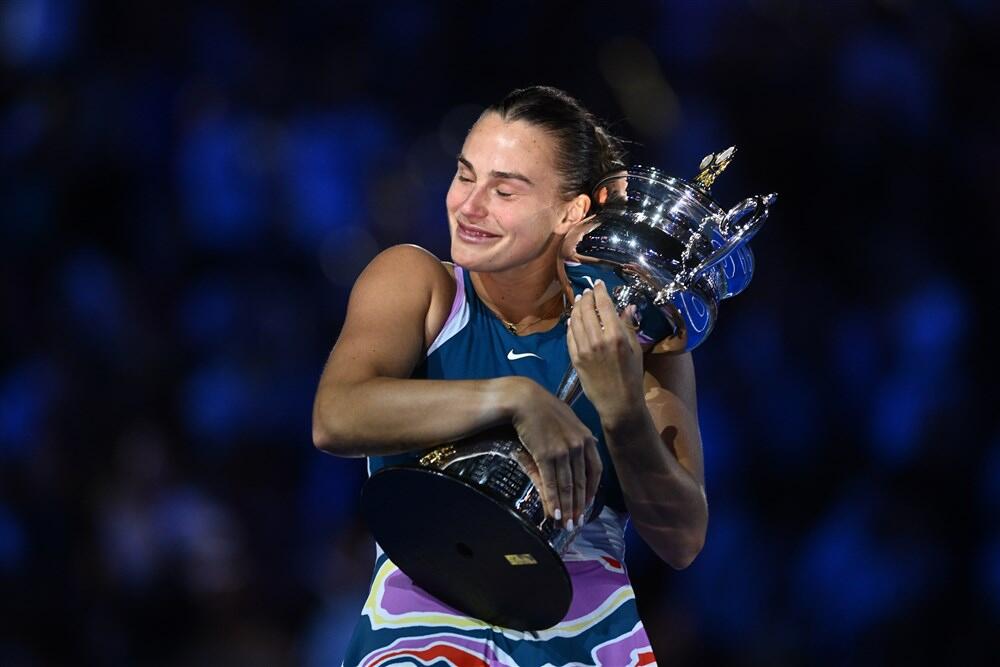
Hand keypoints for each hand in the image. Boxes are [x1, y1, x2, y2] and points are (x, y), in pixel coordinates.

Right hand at [509, 380, 602, 528]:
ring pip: (567, 487)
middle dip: (579, 506)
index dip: (592, 490)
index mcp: (587, 438)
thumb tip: (590, 449)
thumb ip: (578, 437)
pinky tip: (554, 514)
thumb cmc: (542, 409)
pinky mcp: (546, 455)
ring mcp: (564, 451)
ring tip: (566, 525)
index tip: (588, 504)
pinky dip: (553, 501)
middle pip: (581, 483)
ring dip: (567, 509)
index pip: (595, 470)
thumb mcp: (567, 420)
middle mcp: (579, 446)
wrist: (524, 399)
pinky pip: (552, 484)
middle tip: (577, 524)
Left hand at [567, 280, 645, 423]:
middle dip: (586, 297)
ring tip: (580, 302)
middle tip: (588, 292)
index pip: (604, 305)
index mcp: (616, 336)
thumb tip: (627, 307)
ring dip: (577, 308)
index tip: (599, 284)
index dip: (600, 292)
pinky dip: (570, 325)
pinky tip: (572, 320)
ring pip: (576, 321)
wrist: (618, 402)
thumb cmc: (632, 376)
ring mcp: (584, 349)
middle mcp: (598, 340)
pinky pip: (570, 337)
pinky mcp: (575, 359)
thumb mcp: (636, 350)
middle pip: (586, 310)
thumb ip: (629, 327)